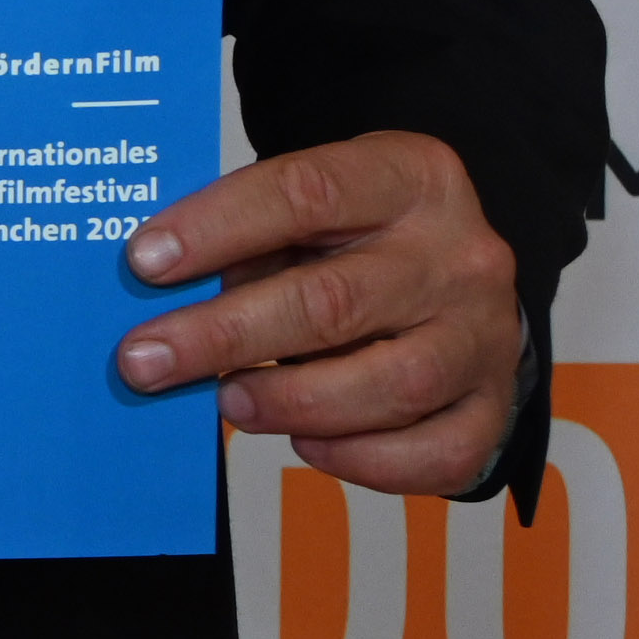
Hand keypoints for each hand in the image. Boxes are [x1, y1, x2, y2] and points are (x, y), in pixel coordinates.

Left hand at [117, 130, 525, 501]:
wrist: (457, 281)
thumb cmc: (358, 243)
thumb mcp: (309, 213)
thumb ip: (247, 244)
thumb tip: (159, 301)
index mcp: (412, 178)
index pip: (308, 193)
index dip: (218, 227)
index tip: (143, 263)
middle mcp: (462, 256)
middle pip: (335, 300)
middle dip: (225, 336)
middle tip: (145, 360)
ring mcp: (485, 336)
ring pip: (391, 385)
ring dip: (291, 402)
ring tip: (228, 402)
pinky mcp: (495, 406)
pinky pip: (434, 453)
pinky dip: (360, 460)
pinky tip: (306, 442)